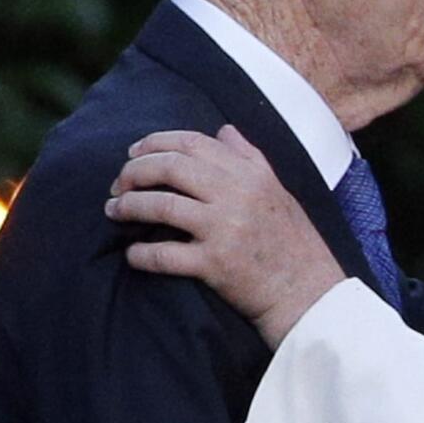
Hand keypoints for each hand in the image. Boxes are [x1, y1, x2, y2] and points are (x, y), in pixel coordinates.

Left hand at [104, 125, 342, 348]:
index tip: (133, 154)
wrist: (308, 292)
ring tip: (115, 211)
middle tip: (117, 184)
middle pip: (170, 168)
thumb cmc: (292, 242)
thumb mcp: (278, 190)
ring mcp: (225, 229)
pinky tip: (131, 254)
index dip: (154, 144)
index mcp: (250, 173)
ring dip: (129, 206)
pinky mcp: (215, 265)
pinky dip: (141, 254)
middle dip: (134, 172)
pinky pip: (164, 255)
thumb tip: (224, 130)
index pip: (191, 143)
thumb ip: (250, 157)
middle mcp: (236, 195)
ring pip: (161, 206)